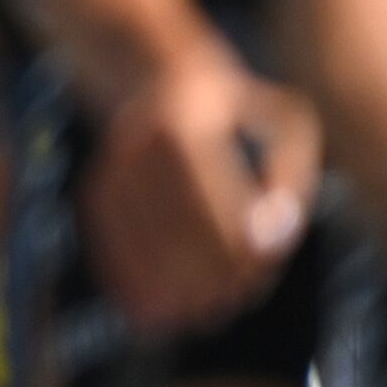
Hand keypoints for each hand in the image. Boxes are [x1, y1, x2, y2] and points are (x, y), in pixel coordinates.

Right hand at [84, 45, 320, 333]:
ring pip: (135, 235)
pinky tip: (145, 309)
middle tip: (225, 308)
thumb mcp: (283, 124)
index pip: (210, 198)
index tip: (254, 278)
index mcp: (192, 120)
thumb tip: (274, 236)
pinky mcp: (98, 180)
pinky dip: (125, 274)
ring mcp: (115, 160)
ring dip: (163, 284)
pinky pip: (108, 236)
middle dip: (199, 274)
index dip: (231, 245)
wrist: (159, 70)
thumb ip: (288, 180)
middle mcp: (143, 136)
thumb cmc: (238, 110)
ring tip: (193, 317)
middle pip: (170, 223)